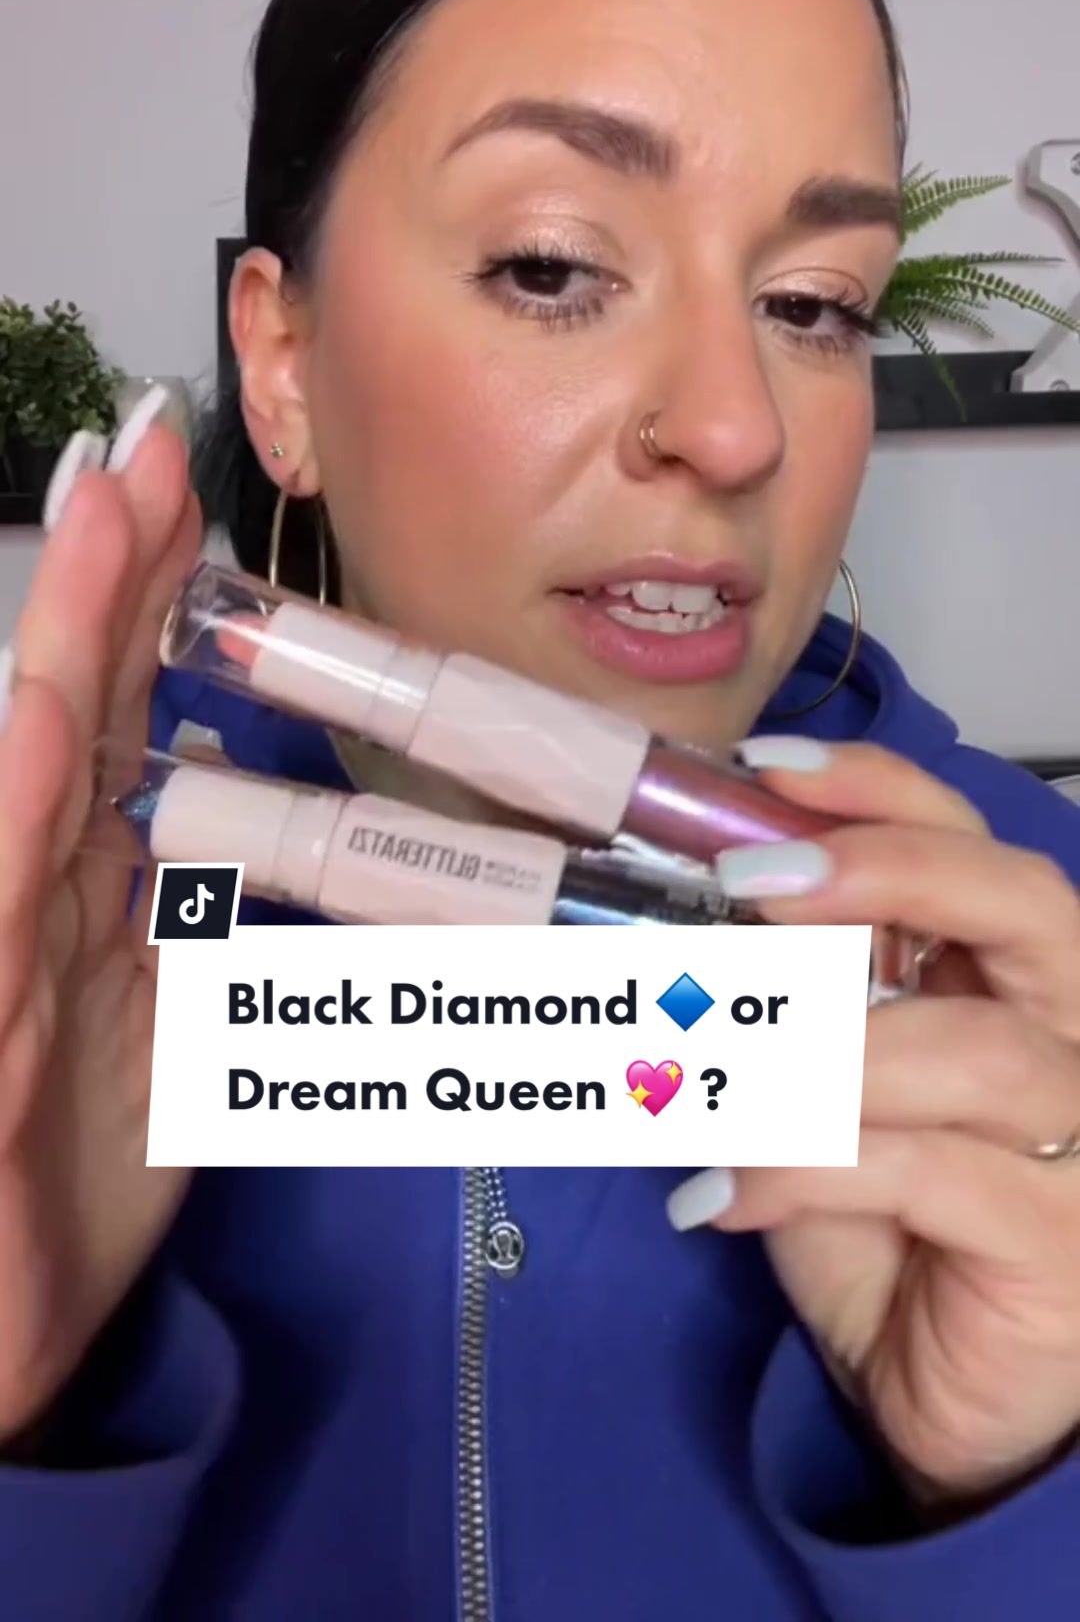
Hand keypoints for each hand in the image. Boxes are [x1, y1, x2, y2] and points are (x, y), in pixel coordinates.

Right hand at [0, 426, 200, 1441]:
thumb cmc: (69, 1178)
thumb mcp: (184, 1041)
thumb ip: (230, 935)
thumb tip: (309, 853)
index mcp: (90, 885)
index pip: (120, 706)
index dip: (148, 595)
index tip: (180, 485)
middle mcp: (37, 889)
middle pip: (75, 700)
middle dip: (112, 570)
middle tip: (145, 440)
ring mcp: (0, 949)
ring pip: (30, 771)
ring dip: (65, 639)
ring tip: (98, 511)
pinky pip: (1, 903)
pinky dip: (19, 801)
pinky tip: (40, 713)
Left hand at [697, 743, 1079, 1501]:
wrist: (940, 1401)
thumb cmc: (881, 1222)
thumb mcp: (823, 1091)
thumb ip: (794, 1002)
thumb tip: (683, 911)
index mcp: (1014, 979)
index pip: (976, 845)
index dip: (882, 792)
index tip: (764, 772)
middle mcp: (1075, 1039)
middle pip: (1028, 907)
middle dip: (889, 870)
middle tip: (757, 883)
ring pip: (977, 1049)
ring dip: (822, 1051)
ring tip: (708, 1080)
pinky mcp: (1063, 1246)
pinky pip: (930, 1177)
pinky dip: (805, 1171)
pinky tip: (717, 1199)